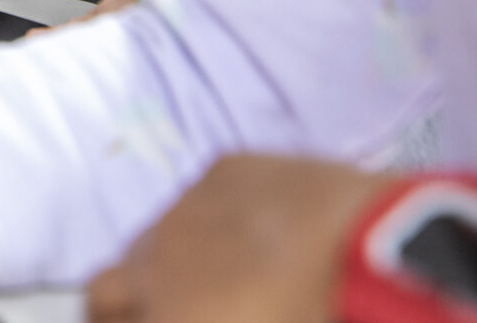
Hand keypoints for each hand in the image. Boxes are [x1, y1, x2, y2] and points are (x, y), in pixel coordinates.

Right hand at [85, 154, 388, 322]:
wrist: (372, 249)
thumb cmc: (315, 316)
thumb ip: (195, 317)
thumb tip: (193, 311)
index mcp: (163, 311)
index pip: (107, 315)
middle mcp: (152, 258)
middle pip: (104, 289)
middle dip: (120, 308)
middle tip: (163, 314)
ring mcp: (184, 206)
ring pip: (152, 239)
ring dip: (169, 263)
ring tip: (222, 280)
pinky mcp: (224, 167)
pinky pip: (199, 200)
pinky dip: (215, 221)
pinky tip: (260, 235)